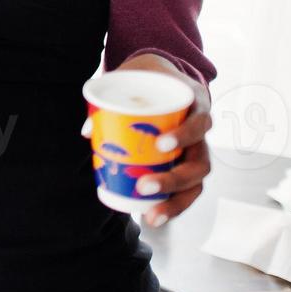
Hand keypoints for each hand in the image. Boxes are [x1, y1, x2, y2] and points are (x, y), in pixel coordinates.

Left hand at [82, 62, 212, 227]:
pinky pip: (188, 190)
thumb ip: (111, 94)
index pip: (201, 122)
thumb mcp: (131, 75)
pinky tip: (151, 217)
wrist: (164, 76)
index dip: (184, 135)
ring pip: (197, 183)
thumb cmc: (148, 77)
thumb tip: (88, 130)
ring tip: (151, 215)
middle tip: (145, 185)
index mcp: (195, 105)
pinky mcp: (188, 165)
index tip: (161, 144)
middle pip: (201, 162)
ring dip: (175, 201)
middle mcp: (202, 133)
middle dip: (174, 179)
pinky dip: (172, 205)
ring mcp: (197, 151)